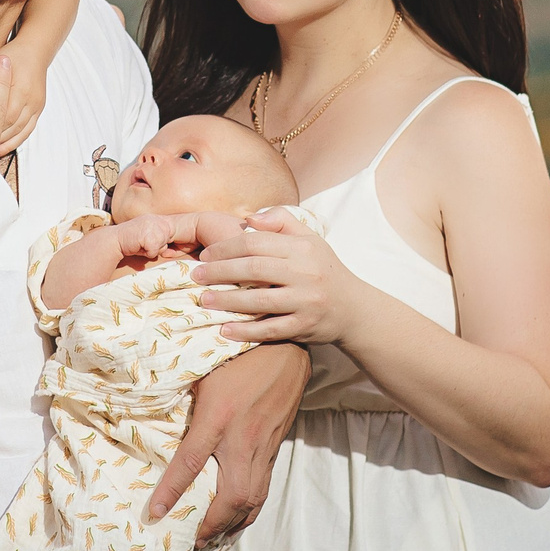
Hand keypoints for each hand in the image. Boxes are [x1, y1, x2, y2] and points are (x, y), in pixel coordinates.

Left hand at [0, 49, 47, 156]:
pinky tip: (0, 149)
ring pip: (19, 131)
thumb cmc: (10, 55)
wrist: (36, 50)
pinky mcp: (39, 110)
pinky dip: (14, 142)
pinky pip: (27, 131)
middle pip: (9, 124)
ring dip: (2, 142)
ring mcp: (36, 105)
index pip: (0, 111)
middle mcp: (29, 97)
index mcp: (18, 85)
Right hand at [112, 213, 189, 262]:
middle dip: (157, 246)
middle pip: (169, 242)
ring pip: (163, 248)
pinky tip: (137, 246)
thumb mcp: (149, 234)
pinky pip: (154, 253)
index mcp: (160, 219)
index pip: (173, 233)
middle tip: (143, 242)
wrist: (114, 239)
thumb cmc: (132, 240)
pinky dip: (146, 254)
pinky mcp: (149, 238)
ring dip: (152, 250)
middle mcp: (158, 220)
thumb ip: (161, 236)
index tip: (150, 240)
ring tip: (140, 244)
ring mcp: (154, 228)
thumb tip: (174, 247)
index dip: (163, 241)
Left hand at [148, 343, 308, 542]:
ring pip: (252, 498)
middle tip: (190, 541)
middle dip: (211, 524)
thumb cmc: (236, 356)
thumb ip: (184, 400)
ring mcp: (263, 446)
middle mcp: (243, 438)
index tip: (156, 514)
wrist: (285, 350)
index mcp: (218, 416)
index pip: (191, 462)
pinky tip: (236, 521)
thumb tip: (154, 417)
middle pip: (231, 495)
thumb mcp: (202, 373)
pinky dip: (249, 511)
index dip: (172, 490)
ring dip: (232, 524)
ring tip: (211, 539)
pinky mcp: (275, 449)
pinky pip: (264, 489)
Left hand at [196, 210, 370, 344]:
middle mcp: (305, 273)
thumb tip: (248, 219)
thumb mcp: (309, 238)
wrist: (353, 308)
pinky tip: (225, 329)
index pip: (257, 242)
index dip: (226, 247)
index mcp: (303, 248)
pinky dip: (246, 331)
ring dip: (227, 301)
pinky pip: (271, 329)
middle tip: (196, 276)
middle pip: (254, 269)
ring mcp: (306, 302)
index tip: (205, 254)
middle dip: (220, 272)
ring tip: (204, 300)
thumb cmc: (323, 269)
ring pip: (260, 301)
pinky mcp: (305, 326)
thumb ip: (281, 221)